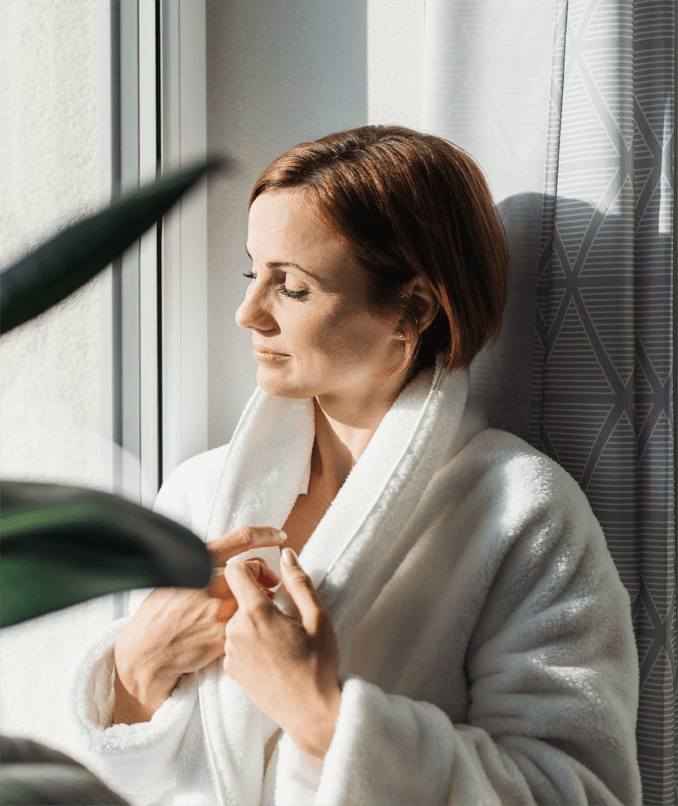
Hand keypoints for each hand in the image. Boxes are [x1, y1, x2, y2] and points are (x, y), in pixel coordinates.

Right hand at [113, 526, 283, 723]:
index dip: (266, 533)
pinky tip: (244, 630)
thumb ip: (201, 565)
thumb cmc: (158, 615)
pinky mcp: (226, 633)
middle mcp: (212, 580)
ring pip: (258, 596)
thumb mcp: (173, 577)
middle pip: (255, 568)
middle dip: (265, 575)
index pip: (242, 538)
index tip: (280, 535)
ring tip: (252, 609)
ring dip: (259, 601)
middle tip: (269, 582)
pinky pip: (250, 622)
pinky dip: (251, 624)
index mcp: (199, 561)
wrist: (147, 653)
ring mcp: (220, 607)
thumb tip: (228, 559)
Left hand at [223, 548, 341, 758]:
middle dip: (258, 596)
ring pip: (237, 618)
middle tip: (284, 612)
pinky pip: (235, 641)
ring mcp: (230, 652)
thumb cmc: (318, 664)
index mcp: (256, 613)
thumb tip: (286, 555)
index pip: (235, 570)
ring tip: (281, 636)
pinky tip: (272, 653)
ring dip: (254, 619)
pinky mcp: (231, 669)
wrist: (309, 712)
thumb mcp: (318, 617)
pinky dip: (250, 639)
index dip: (253, 567)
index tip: (272, 582)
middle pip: (237, 595)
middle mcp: (235, 631)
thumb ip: (299, 581)